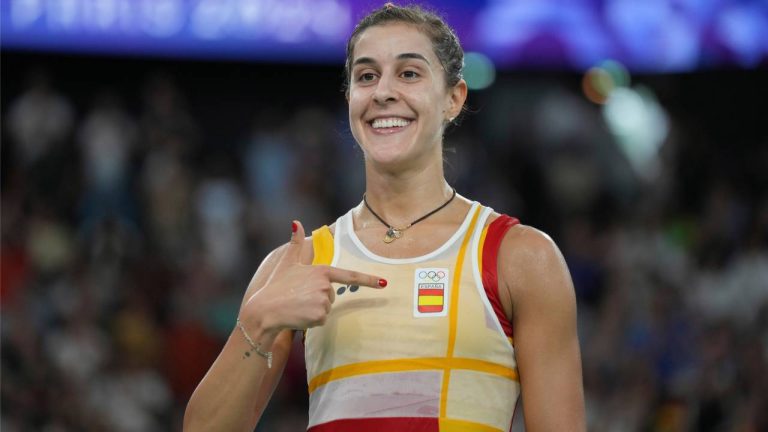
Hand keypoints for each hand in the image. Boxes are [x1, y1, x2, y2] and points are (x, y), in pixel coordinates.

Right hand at [241, 221, 385, 335]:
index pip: (350, 276)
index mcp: (322, 270)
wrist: (264, 310)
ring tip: (298, 306)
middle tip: (299, 297)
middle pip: (332, 295)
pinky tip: (299, 316)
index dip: (369, 280)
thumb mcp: (287, 263)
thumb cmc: (275, 286)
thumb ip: (295, 244)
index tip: (385, 283)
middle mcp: (326, 285)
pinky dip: (311, 321)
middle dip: (318, 298)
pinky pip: (322, 320)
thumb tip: (295, 222)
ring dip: (314, 310)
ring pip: (327, 308)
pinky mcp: (320, 315)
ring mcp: (324, 300)